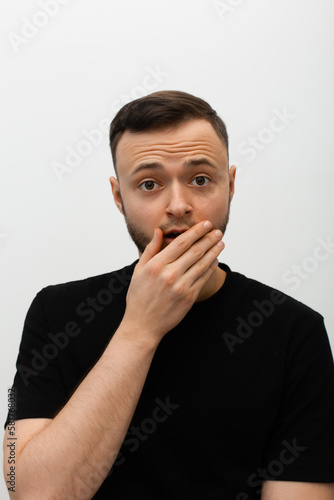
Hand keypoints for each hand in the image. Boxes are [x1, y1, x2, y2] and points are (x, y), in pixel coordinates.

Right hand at [121, 221, 224, 343]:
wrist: (143, 325)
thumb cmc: (139, 297)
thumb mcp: (139, 270)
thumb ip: (150, 249)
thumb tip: (159, 231)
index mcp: (156, 265)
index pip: (181, 243)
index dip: (196, 232)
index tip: (205, 224)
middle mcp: (169, 274)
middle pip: (195, 251)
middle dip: (209, 239)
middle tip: (217, 231)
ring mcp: (181, 287)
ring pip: (203, 264)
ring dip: (214, 251)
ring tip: (220, 243)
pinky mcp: (189, 297)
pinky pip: (203, 278)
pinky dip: (211, 267)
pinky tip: (215, 260)